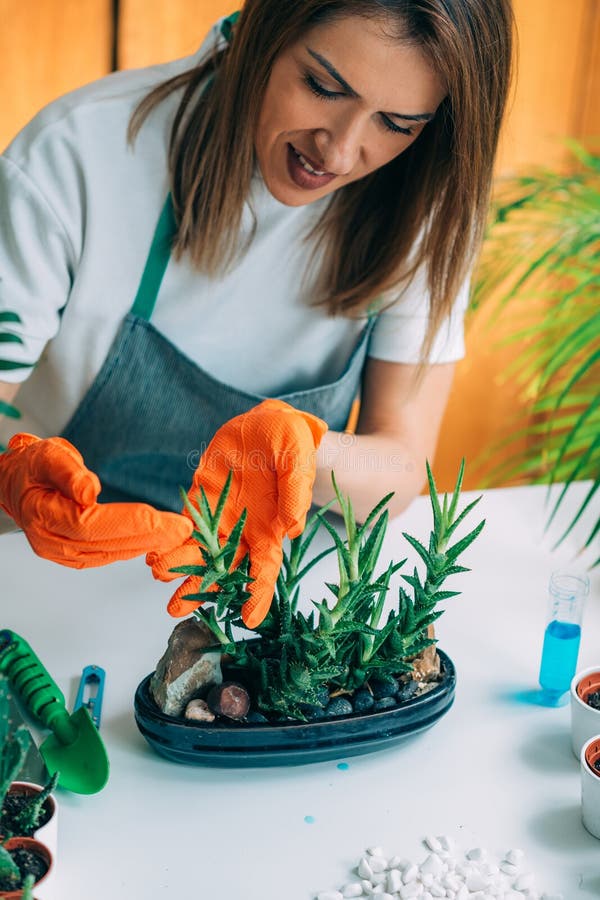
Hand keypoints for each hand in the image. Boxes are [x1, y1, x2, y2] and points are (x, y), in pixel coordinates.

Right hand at [0, 434, 192, 566]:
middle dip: (148, 536)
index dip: (129, 522)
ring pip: (110, 553)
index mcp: (43, 515)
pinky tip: (155, 540)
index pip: (90, 524)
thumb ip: (69, 473)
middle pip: (106, 543)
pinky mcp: (74, 556)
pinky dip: (133, 548)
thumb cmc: (34, 467)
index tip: (161, 518)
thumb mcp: (48, 456)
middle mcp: (51, 542)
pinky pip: (107, 554)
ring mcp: (62, 553)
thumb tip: (89, 490)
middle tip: (182, 529)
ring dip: (146, 544)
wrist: (18, 484)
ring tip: (177, 535)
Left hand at [147, 399, 327, 628]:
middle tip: (175, 608)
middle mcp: (244, 530)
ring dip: (179, 565)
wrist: (267, 421)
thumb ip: (295, 493)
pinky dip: (170, 537)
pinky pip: (184, 522)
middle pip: (222, 569)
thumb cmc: (291, 442)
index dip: (258, 596)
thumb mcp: (298, 460)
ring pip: (198, 550)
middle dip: (200, 589)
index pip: (265, 571)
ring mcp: (220, 515)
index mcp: (270, 529)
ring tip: (158, 573)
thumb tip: (292, 529)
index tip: (249, 620)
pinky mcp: (200, 497)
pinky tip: (153, 548)